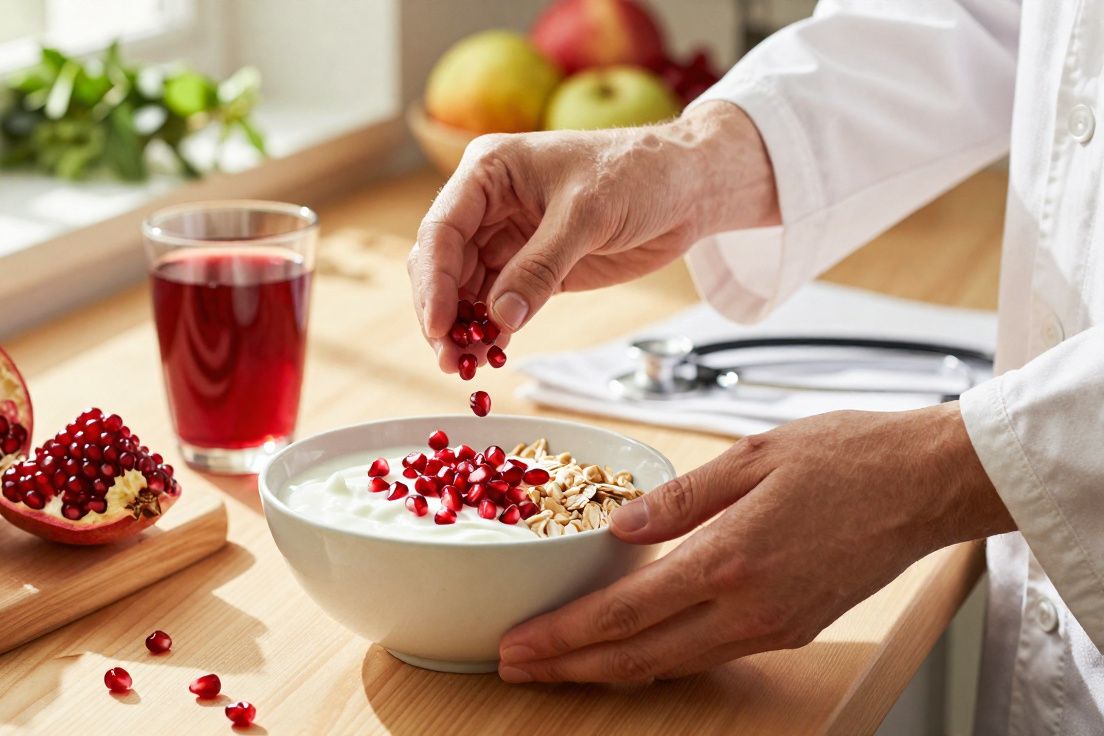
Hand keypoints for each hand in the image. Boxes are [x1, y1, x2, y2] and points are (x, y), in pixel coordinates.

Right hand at [407, 101, 778, 371]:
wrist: (686, 187)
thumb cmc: (639, 175)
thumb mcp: (588, 215)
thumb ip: (541, 266)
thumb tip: (500, 317)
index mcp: (489, 172)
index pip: (442, 230)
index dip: (434, 282)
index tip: (438, 326)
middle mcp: (487, 204)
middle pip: (443, 265)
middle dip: (443, 313)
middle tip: (450, 359)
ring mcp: (507, 238)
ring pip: (466, 291)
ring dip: (462, 330)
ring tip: (465, 368)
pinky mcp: (530, 268)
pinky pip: (497, 305)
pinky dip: (490, 332)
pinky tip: (488, 358)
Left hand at [496, 403, 1013, 682]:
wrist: (925, 484)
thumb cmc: (845, 457)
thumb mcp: (750, 457)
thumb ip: (677, 499)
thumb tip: (616, 529)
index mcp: (728, 561)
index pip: (624, 614)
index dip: (563, 636)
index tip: (516, 645)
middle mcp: (747, 610)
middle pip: (637, 658)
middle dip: (568, 668)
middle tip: (513, 667)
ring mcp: (772, 628)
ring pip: (671, 666)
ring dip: (607, 668)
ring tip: (558, 663)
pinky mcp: (791, 631)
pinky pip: (708, 655)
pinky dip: (657, 658)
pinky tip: (629, 647)